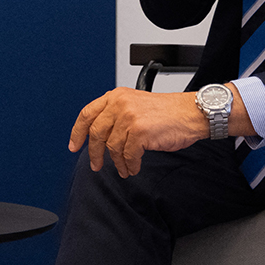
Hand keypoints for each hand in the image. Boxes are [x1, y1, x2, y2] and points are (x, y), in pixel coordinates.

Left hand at [69, 88, 208, 177]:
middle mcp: (120, 104)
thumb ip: (116, 114)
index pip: (87, 114)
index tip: (74, 145)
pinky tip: (133, 167)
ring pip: (112, 147)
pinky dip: (130, 165)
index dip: (77, 132)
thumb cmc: (168, 111)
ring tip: (124, 168)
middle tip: (96, 164)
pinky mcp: (139, 132)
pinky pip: (128, 155)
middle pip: (96, 133)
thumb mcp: (136, 104)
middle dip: (94, 153)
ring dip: (118, 162)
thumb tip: (100, 136)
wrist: (191, 113)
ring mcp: (129, 117)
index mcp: (116, 96)